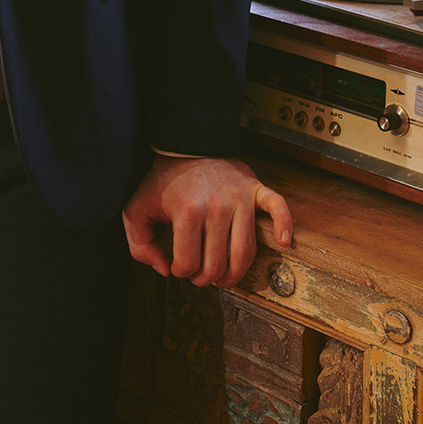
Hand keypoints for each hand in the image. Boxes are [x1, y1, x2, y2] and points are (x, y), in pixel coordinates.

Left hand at [122, 155, 292, 287]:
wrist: (186, 145)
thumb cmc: (163, 181)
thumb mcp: (137, 210)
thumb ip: (140, 245)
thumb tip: (164, 269)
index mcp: (187, 211)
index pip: (189, 263)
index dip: (180, 272)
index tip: (178, 267)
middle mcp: (217, 206)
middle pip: (217, 264)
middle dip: (205, 278)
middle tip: (199, 274)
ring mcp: (240, 198)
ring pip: (245, 252)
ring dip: (234, 273)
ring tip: (223, 276)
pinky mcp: (256, 189)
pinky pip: (278, 208)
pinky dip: (285, 227)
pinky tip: (284, 243)